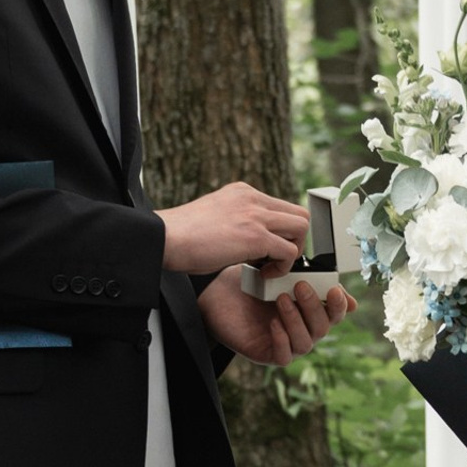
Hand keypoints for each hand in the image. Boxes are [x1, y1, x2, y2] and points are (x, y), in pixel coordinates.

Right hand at [159, 182, 313, 275]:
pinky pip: (290, 251)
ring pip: (301, 227)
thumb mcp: (216, 218)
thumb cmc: (182, 236)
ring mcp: (256, 216)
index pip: (281, 206)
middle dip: (294, 239)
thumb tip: (253, 243)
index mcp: (242, 192)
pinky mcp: (256, 237)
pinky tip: (264, 274)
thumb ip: (237, 221)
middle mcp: (252, 198)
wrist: (165, 238)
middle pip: (299, 213)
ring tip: (270, 267)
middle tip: (276, 258)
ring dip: (292, 252)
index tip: (269, 249)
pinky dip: (283, 266)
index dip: (281, 230)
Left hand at [198, 272, 353, 366]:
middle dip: (314, 307)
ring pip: (305, 343)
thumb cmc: (248, 283)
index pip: (334, 314)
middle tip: (300, 286)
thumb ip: (310, 278)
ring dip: (296, 321)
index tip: (334, 290)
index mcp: (308, 311)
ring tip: (281, 299)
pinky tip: (273, 323)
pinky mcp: (266, 354)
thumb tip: (342, 291)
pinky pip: (284, 356)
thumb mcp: (280, 274)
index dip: (338, 305)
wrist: (216, 293)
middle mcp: (300, 329)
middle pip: (322, 328)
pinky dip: (282, 340)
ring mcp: (285, 343)